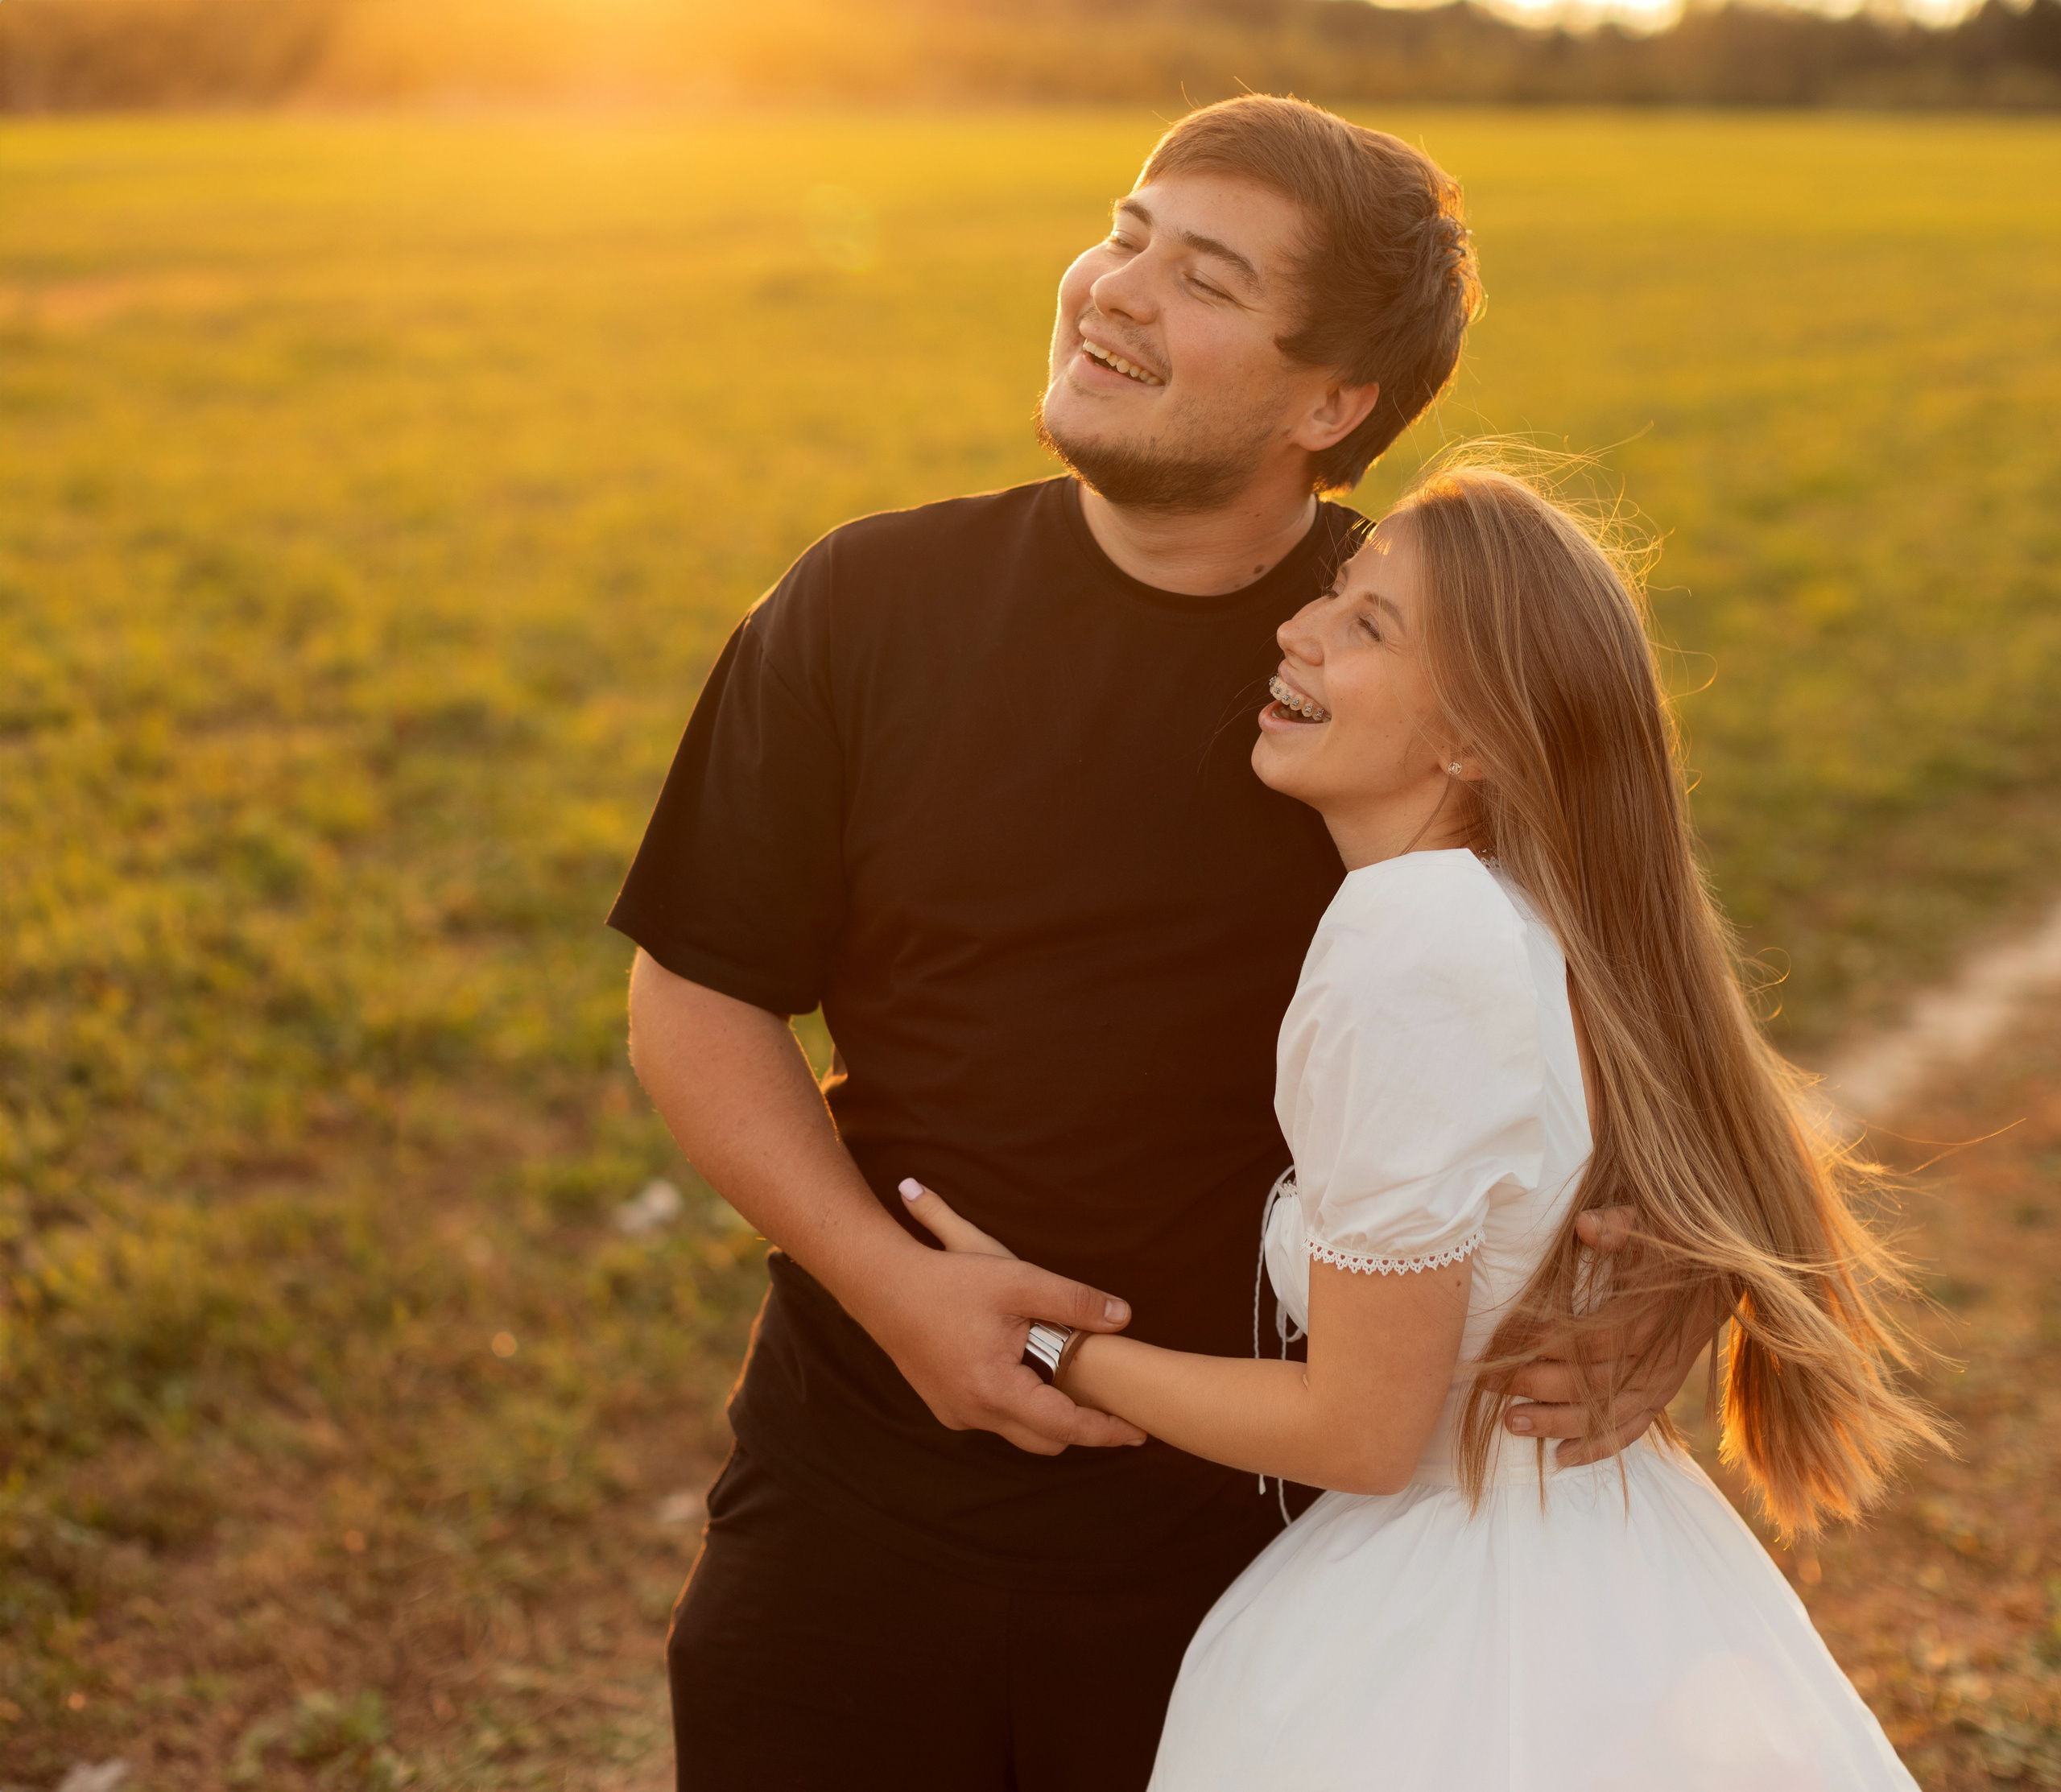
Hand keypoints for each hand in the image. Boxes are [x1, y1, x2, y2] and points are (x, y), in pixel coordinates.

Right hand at [859, 1179, 1145, 1455]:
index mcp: (994, 1389)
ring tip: (1076, 1387)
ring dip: (1047, 1415)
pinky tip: (1029, 1374)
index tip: (1140, 1432)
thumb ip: (1075, 1300)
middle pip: (1045, 1440)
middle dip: (1081, 1428)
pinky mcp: (943, 1405)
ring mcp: (954, 1413)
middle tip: (1114, 1410)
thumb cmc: (950, 1281)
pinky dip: (1019, 1405)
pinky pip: (993, 1417)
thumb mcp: (1019, 1281)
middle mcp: (973, 1413)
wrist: (882, 1286)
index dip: (1106, 1431)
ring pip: (1018, 1431)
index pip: (1065, 1426)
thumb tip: (1124, 1317)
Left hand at [1500, 1206, 1710, 1465]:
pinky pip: (1632, 1430)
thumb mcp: (1648, 1225)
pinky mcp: (1661, 1396)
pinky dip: (1598, 1447)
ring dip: (1557, 1423)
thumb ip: (1618, 1226)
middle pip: (1590, 1381)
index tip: (1501, 1342)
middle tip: (1488, 1384)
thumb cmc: (1669, 1245)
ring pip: (1606, 1414)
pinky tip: (1560, 1458)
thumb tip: (1587, 1226)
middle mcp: (1654, 1357)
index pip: (1588, 1339)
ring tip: (1511, 1423)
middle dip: (1535, 1382)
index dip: (1544, 1343)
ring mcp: (1659, 1382)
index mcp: (1647, 1316)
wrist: (1720, 1275)